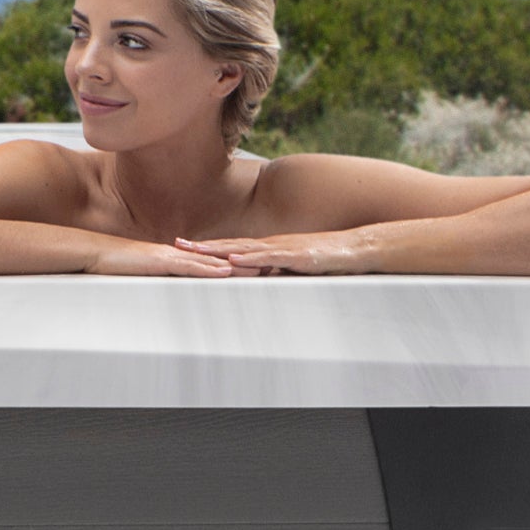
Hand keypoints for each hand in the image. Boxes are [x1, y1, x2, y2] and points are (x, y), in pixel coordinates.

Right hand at [87, 240, 243, 277]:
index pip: (209, 262)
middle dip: (243, 263)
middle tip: (269, 266)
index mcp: (175, 258)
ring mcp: (170, 257)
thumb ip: (160, 281)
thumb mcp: (143, 275)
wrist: (94, 254)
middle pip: (216, 259)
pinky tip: (225, 273)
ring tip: (258, 269)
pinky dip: (209, 270)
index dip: (232, 264)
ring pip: (209, 262)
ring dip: (234, 266)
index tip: (254, 267)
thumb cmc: (114, 266)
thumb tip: (172, 292)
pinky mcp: (161, 262)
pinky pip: (189, 267)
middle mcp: (177, 255)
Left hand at [179, 232, 373, 276]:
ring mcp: (281, 248)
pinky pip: (267, 256)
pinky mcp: (294, 255)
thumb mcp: (295, 270)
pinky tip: (232, 259)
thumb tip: (260, 284)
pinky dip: (249, 257)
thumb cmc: (326, 260)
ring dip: (218, 249)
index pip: (233, 248)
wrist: (354, 249)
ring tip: (194, 250)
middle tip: (176, 244)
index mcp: (269, 249)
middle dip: (203, 246)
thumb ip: (276, 274)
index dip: (209, 249)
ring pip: (243, 248)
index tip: (185, 248)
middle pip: (231, 245)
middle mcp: (271, 245)